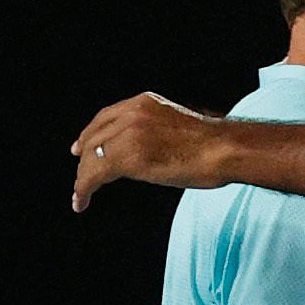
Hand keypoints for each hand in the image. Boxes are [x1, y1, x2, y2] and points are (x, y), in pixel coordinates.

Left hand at [70, 92, 226, 211]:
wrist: (225, 149)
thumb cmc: (216, 143)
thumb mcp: (179, 125)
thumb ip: (158, 131)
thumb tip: (151, 149)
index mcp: (145, 102)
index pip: (106, 116)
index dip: (90, 133)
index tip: (81, 147)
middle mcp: (132, 113)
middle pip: (95, 137)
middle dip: (84, 158)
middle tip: (79, 176)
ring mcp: (128, 134)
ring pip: (91, 158)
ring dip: (83, 179)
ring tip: (81, 196)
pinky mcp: (126, 158)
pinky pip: (93, 176)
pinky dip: (83, 190)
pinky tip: (82, 202)